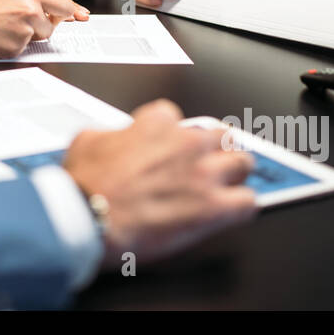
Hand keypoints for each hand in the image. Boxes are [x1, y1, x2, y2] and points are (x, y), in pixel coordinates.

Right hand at [0, 0, 86, 58]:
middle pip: (54, 24)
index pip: (63, 5)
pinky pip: (25, 47)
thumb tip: (56, 10)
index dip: (67, 11)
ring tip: (7, 26)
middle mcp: (31, 12)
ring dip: (30, 34)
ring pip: (40, 37)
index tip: (72, 15)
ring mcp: (25, 31)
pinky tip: (1, 36)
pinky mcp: (17, 47)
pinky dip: (16, 44)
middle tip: (25, 20)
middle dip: (45, 24)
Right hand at [62, 100, 256, 266]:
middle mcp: (185, 143)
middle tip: (202, 165)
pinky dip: (242, 207)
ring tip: (226, 186)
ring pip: (243, 163)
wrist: (89, 217)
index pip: (175, 117)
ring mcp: (203, 174)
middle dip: (214, 149)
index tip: (164, 149)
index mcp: (156, 123)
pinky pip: (248, 202)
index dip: (169, 135)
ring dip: (235, 174)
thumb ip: (110, 135)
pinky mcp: (213, 208)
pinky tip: (231, 213)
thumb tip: (113, 141)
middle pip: (220, 135)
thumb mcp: (86, 141)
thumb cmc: (85, 184)